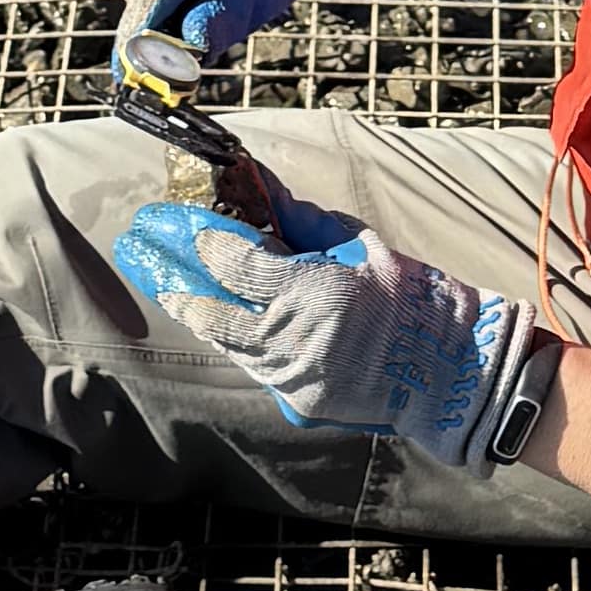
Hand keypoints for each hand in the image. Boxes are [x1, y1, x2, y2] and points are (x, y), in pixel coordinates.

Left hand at [117, 196, 531, 465]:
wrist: (452, 372)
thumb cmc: (411, 298)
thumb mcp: (360, 245)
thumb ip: (302, 222)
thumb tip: (261, 189)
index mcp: (312, 292)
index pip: (234, 263)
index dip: (198, 241)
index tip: (173, 224)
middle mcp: (293, 340)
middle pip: (210, 309)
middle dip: (171, 278)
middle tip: (138, 251)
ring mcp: (293, 378)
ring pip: (225, 342)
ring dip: (194, 311)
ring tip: (165, 285)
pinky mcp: (299, 402)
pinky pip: (254, 366)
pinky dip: (234, 341)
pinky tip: (213, 320)